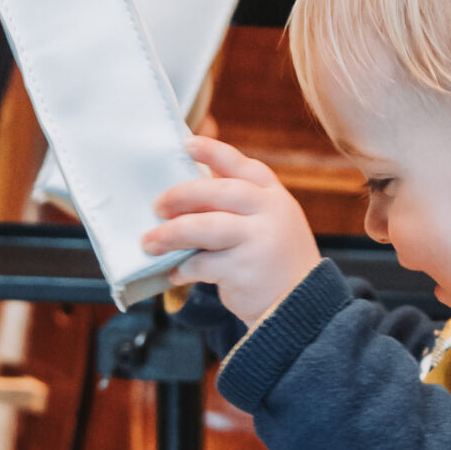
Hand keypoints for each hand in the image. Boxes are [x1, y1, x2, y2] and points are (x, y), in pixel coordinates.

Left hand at [144, 130, 320, 326]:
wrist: (300, 305)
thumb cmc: (272, 259)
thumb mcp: (268, 222)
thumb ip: (238, 205)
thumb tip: (185, 194)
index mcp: (273, 195)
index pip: (242, 166)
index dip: (214, 152)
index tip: (187, 144)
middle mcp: (269, 212)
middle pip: (218, 192)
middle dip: (181, 196)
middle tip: (156, 205)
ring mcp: (259, 241)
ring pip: (205, 227)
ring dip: (171, 234)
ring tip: (149, 241)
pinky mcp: (245, 270)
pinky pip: (203, 264)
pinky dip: (184, 269)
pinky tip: (176, 273)